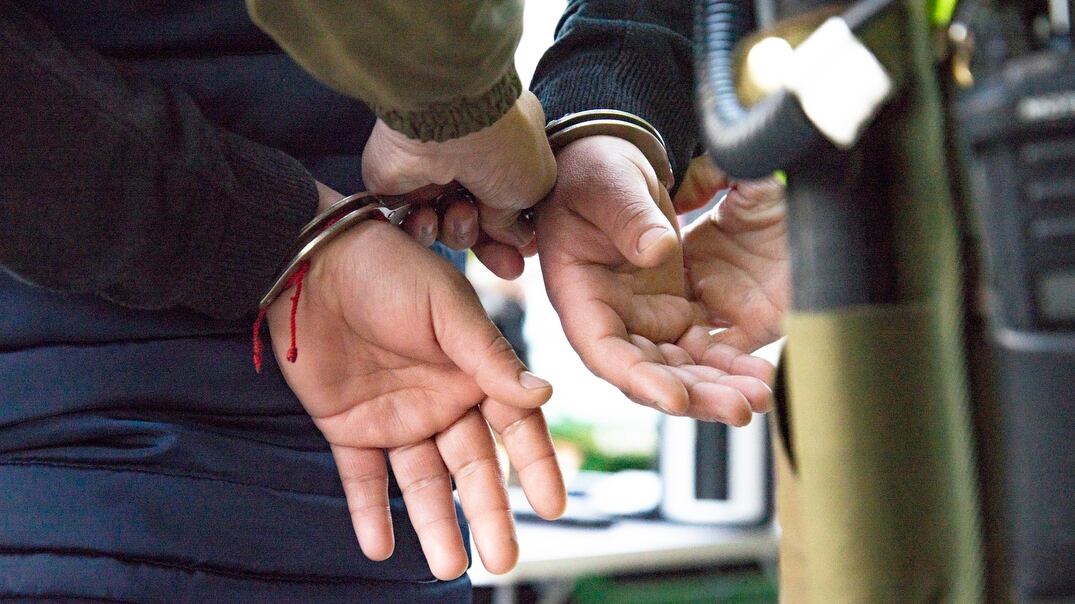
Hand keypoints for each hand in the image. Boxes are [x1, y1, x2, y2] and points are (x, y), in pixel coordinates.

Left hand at [267, 188, 565, 579]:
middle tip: (502, 559)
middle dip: (488, 513)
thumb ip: (489, 355)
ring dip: (433, 523)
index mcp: (472, 371)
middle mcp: (439, 400)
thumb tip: (543, 394)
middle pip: (470, 466)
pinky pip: (360, 478)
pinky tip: (379, 547)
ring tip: (448, 567)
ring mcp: (394, 417)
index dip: (534, 465)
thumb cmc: (387, 269)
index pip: (513, 427)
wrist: (308, 261)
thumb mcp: (446, 307)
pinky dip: (368, 512)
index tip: (553, 505)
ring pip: (420, 481)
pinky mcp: (347, 426)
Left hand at [362, 90, 555, 272]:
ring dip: (459, 230)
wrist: (445, 121)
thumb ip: (522, 217)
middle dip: (492, 246)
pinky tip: (429, 213)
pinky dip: (423, 227)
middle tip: (507, 267)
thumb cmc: (500, 142)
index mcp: (506, 149)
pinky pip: (413, 225)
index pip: (510, 202)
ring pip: (449, 226)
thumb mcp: (534, 184)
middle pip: (480, 221)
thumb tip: (515, 236)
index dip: (515, 233)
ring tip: (459, 212)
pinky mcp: (399, 186)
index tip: (522, 253)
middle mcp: (469, 161)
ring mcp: (433, 172)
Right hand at [536, 136, 772, 424]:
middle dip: (695, 396)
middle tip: (740, 407)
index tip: (676, 397)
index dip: (639, 379)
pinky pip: (703, 349)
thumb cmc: (596, 173)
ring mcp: (644, 321)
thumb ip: (628, 216)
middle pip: (649, 374)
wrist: (612, 166)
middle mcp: (610, 320)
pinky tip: (760, 373)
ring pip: (680, 370)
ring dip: (718, 388)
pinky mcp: (674, 313)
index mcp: (580, 296)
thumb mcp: (607, 185)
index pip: (604, 351)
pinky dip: (730, 364)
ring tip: (760, 396)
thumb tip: (659, 251)